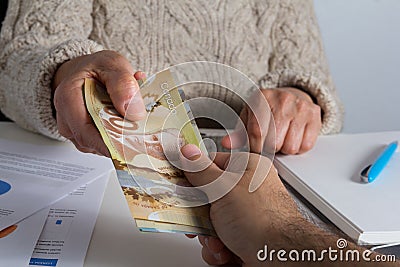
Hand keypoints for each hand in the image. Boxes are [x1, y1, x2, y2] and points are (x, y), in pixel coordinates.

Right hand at [52, 50, 145, 155]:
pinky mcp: (86, 137)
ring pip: (99, 146)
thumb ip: (123, 84)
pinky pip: (103, 144)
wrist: (90, 70)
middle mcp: (66, 118)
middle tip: (143, 136)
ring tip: (136, 124)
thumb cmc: (97, 68)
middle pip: (93, 143)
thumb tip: (133, 111)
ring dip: (120, 140)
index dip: (110, 143)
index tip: (132, 144)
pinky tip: (128, 125)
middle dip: (119, 142)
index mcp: (68, 98)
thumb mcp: (113, 65)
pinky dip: (118, 137)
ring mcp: (75, 130)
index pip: (86, 132)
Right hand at [180, 144, 302, 265]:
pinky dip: (218, 248)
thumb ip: (200, 170)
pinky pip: (219, 239)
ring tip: (219, 241)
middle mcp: (246, 191)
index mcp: (246, 169)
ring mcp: (245, 215)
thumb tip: (187, 151)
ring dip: (209, 236)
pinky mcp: (243, 236)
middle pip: (207, 197)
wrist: (280, 257)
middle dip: (200, 215)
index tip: (177, 183)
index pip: (211, 164)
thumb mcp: (223, 187)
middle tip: (198, 219)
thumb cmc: (261, 218)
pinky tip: (225, 251)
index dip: (192, 175)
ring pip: (210, 221)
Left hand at [222, 87, 320, 154]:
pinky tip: (293, 137)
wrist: (291, 95)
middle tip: (270, 143)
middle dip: (270, 149)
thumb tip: (226, 144)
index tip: (255, 151)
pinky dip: (298, 147)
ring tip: (281, 139)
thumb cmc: (267, 110)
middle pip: (274, 142)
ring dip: (285, 149)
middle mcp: (282, 99)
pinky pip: (306, 145)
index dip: (256, 148)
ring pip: (291, 147)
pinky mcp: (314, 114)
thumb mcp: (249, 118)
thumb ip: (238, 133)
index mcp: (261, 97)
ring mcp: (300, 106)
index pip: (257, 132)